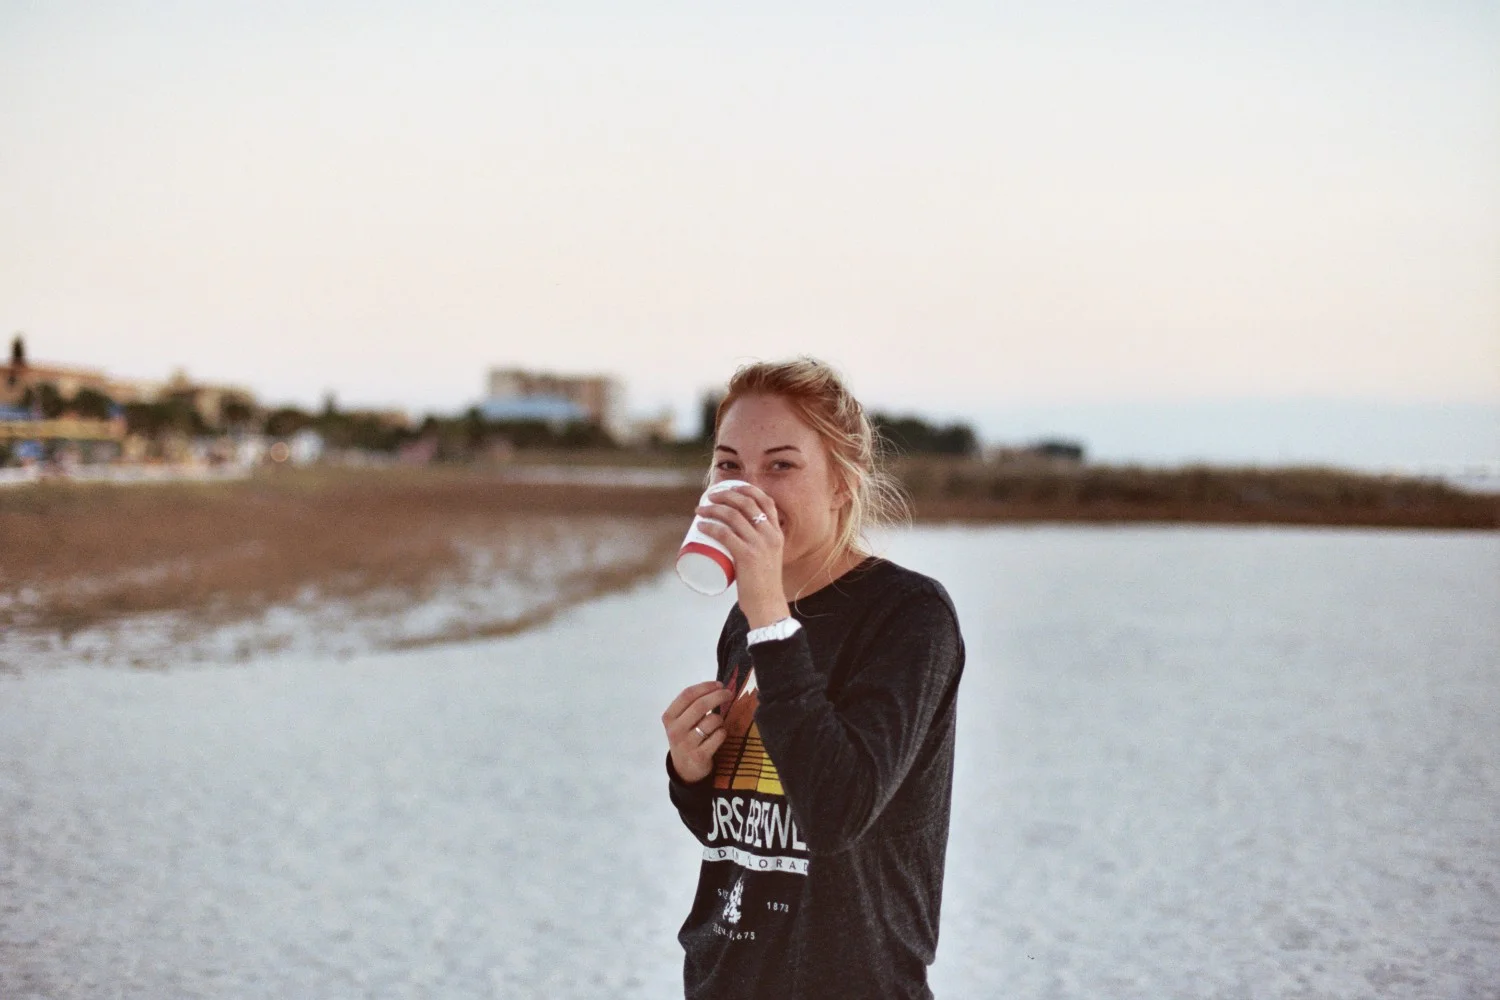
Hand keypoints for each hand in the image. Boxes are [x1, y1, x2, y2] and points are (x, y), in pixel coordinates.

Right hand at [663, 680, 734, 783]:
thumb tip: (717, 687)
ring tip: (717, 724)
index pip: (687, 695)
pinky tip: (717, 736)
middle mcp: (675, 730)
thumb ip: (692, 705)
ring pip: (712, 720)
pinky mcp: (700, 756)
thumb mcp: (680, 722)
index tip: (719, 684)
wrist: (684, 770)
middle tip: (729, 694)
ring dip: (720, 719)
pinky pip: (719, 736)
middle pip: (700, 705)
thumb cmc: (686, 738)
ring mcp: (687, 744)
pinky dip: (722, 732)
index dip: (705, 687)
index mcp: (669, 717)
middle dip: (718, 696)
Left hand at [695, 484, 790, 627]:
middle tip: (709, 498)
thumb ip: (756, 547)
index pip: (765, 501)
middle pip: (746, 503)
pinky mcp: (747, 556)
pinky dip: (710, 527)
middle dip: (725, 495)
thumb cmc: (763, 585)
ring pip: (732, 516)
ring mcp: (759, 545)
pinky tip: (701, 525)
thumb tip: (733, 538)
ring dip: (713, 509)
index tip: (730, 487)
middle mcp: (770, 535)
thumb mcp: (767, 558)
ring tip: (700, 511)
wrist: (768, 605)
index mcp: (777, 533)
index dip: (746, 489)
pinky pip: (725, 534)